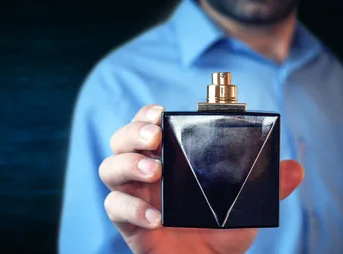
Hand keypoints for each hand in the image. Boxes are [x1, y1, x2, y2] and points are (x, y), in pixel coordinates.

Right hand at [99, 104, 304, 253]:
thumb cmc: (216, 232)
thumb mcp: (242, 207)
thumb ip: (265, 187)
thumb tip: (294, 168)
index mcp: (165, 159)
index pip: (146, 126)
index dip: (147, 115)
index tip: (162, 112)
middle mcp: (143, 173)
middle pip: (120, 141)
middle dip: (133, 133)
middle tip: (155, 138)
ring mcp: (132, 195)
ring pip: (109, 168)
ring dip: (129, 164)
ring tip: (155, 172)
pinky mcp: (126, 221)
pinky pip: (115, 207)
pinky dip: (133, 208)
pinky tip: (156, 217)